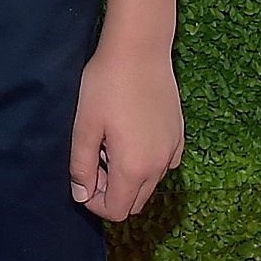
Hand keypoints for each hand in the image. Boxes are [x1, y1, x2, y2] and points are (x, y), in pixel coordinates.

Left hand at [69, 38, 183, 222]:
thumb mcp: (84, 127)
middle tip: (94, 158)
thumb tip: (82, 196)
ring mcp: (173, 150)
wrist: (139, 50)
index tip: (83, 176)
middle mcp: (159, 165)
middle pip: (135, 202)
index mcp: (134, 168)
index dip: (94, 202)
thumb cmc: (106, 85)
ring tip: (110, 142)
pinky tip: (131, 134)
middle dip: (111, 191)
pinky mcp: (178, 135)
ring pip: (150, 184)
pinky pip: (164, 164)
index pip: (116, 211)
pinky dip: (146, 161)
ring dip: (128, 176)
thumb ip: (81, 167)